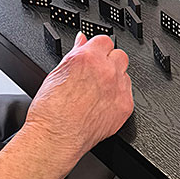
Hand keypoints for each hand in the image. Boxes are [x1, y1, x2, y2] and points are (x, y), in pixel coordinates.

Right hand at [24, 33, 132, 161]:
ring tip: (99, 92)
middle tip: (97, 74)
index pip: (105, 40)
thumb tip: (81, 40)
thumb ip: (74, 52)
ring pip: (125, 74)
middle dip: (109, 62)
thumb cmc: (50, 109)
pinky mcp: (125, 107)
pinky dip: (118, 97)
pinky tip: (104, 105)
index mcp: (88, 57)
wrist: (55, 138)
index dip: (98, 48)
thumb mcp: (57, 72)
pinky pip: (128, 94)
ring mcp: (118, 88)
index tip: (95, 54)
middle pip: (119, 55)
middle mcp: (106, 70)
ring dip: (115, 79)